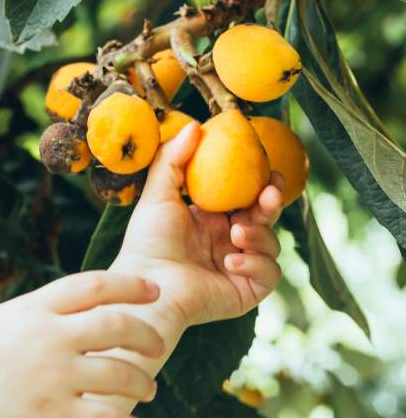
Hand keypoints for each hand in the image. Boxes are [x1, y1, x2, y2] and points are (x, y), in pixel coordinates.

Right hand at [0, 272, 164, 417]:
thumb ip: (35, 320)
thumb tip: (68, 319)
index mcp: (33, 309)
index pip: (95, 284)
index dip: (131, 284)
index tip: (153, 289)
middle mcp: (47, 336)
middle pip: (119, 324)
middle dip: (147, 334)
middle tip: (158, 345)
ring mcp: (51, 375)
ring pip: (123, 373)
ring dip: (144, 382)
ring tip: (147, 389)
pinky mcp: (50, 415)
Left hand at [111, 122, 283, 330]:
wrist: (146, 285)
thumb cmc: (146, 243)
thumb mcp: (158, 195)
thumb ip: (173, 161)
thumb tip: (195, 126)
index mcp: (211, 220)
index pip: (246, 198)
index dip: (263, 185)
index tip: (270, 170)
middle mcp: (228, 242)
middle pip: (266, 218)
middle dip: (272, 204)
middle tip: (270, 193)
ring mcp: (240, 267)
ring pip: (272, 245)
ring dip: (260, 236)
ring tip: (236, 234)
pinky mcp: (246, 291)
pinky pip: (270, 274)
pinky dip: (256, 264)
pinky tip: (231, 261)